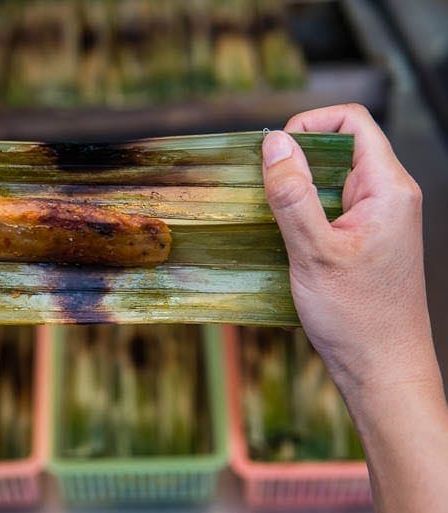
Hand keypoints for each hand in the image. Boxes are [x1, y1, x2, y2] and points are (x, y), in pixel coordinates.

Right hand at [262, 104, 434, 392]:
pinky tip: (284, 237)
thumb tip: (274, 143)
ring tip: (271, 215)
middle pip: (339, 147)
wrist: (382, 368)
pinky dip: (304, 212)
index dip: (309, 124)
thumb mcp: (314, 252)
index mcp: (388, 189)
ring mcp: (379, 218)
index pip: (352, 121)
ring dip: (297, 189)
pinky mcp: (366, 239)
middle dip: (296, 159)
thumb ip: (293, 194)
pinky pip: (332, 207)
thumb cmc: (357, 317)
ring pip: (332, 179)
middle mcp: (389, 196)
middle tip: (264, 188)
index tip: (275, 153)